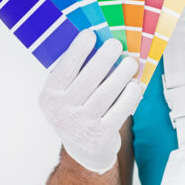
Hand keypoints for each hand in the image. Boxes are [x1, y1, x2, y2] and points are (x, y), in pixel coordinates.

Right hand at [38, 30, 141, 173]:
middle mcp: (60, 113)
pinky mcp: (99, 137)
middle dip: (103, 58)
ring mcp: (80, 126)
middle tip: (116, 44)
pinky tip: (136, 86)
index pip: (64, 69)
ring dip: (121, 74)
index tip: (91, 34)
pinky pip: (118, 111)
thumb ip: (77, 73)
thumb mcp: (68, 95)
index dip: (77, 50)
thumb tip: (100, 43)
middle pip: (87, 79)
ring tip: (130, 62)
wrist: (86, 150)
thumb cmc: (79, 111)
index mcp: (49, 97)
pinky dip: (129, 97)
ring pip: (105, 94)